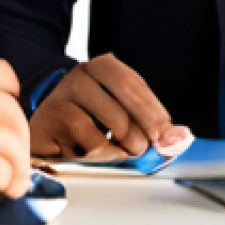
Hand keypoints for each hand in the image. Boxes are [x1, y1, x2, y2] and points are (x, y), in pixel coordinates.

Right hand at [29, 53, 188, 158]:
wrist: (44, 118)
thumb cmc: (88, 113)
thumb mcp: (119, 108)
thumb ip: (148, 121)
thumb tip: (180, 137)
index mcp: (101, 67)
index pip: (133, 84)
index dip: (154, 112)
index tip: (168, 135)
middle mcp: (79, 77)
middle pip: (121, 104)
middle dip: (141, 131)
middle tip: (145, 147)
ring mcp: (61, 100)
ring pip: (103, 130)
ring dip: (120, 148)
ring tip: (120, 149)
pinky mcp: (48, 125)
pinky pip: (85, 147)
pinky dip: (97, 156)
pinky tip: (92, 151)